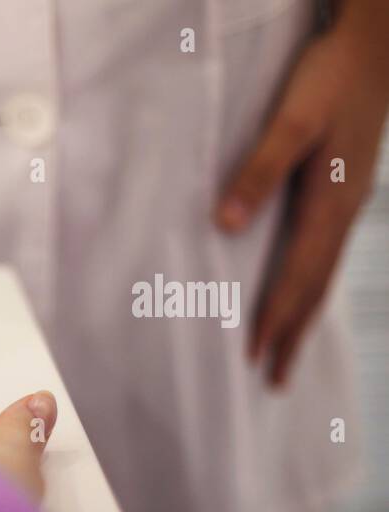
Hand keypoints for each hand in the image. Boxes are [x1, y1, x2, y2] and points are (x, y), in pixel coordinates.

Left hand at [217, 9, 388, 386]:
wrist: (375, 41)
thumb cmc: (331, 74)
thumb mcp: (291, 118)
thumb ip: (258, 170)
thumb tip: (226, 223)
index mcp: (332, 201)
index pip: (298, 276)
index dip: (275, 318)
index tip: (255, 357)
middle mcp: (345, 210)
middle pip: (317, 286)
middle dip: (294, 334)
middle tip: (275, 380)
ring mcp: (350, 201)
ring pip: (325, 272)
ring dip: (304, 314)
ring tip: (287, 351)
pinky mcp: (346, 189)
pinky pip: (328, 251)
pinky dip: (313, 282)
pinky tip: (303, 290)